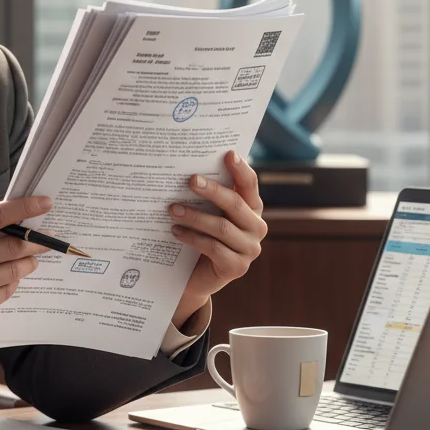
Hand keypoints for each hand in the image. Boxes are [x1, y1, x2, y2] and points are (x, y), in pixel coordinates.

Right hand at [0, 195, 52, 356]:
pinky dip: (13, 281)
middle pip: (12, 246)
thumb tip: (10, 226)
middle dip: (35, 241)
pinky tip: (11, 276)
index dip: (23, 208)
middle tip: (46, 238)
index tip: (43, 204)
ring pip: (13, 270)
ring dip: (28, 262)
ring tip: (30, 258)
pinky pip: (5, 291)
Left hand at [168, 151, 266, 329]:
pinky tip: (175, 231)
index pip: (250, 185)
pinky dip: (192, 238)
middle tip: (191, 180)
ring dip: (195, 216)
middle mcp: (256, 227)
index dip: (241, 169)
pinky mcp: (237, 267)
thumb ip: (206, 195)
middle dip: (213, 191)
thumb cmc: (200, 235)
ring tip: (172, 209)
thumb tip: (187, 169)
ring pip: (222, 227)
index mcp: (251, 208)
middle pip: (236, 204)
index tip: (228, 153)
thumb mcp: (206, 212)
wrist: (193, 276)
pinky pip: (213, 248)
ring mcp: (249, 249)